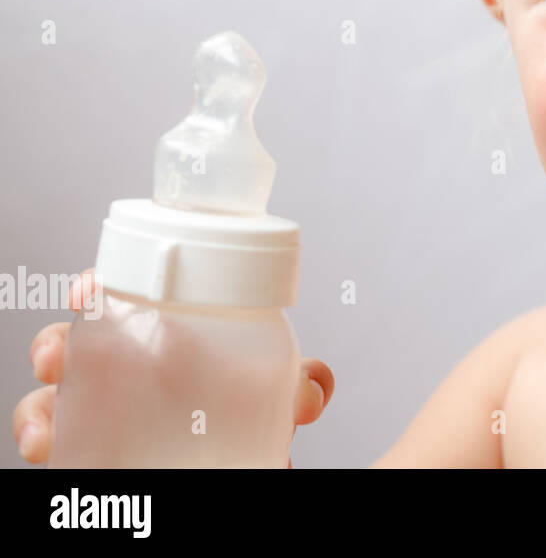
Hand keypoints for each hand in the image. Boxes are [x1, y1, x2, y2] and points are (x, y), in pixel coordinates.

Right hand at [12, 268, 332, 466]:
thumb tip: (313, 388)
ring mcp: (105, 405)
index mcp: (165, 332)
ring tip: (43, 431)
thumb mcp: (275, 387)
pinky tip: (49, 449)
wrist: (239, 457)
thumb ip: (299, 383)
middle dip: (54, 347)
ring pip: (51, 398)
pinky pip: (56, 439)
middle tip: (55, 361)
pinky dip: (44, 442)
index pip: (124, 293)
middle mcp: (127, 366)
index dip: (100, 284)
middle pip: (74, 343)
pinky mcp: (93, 443)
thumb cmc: (246, 404)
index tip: (87, 290)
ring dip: (38, 410)